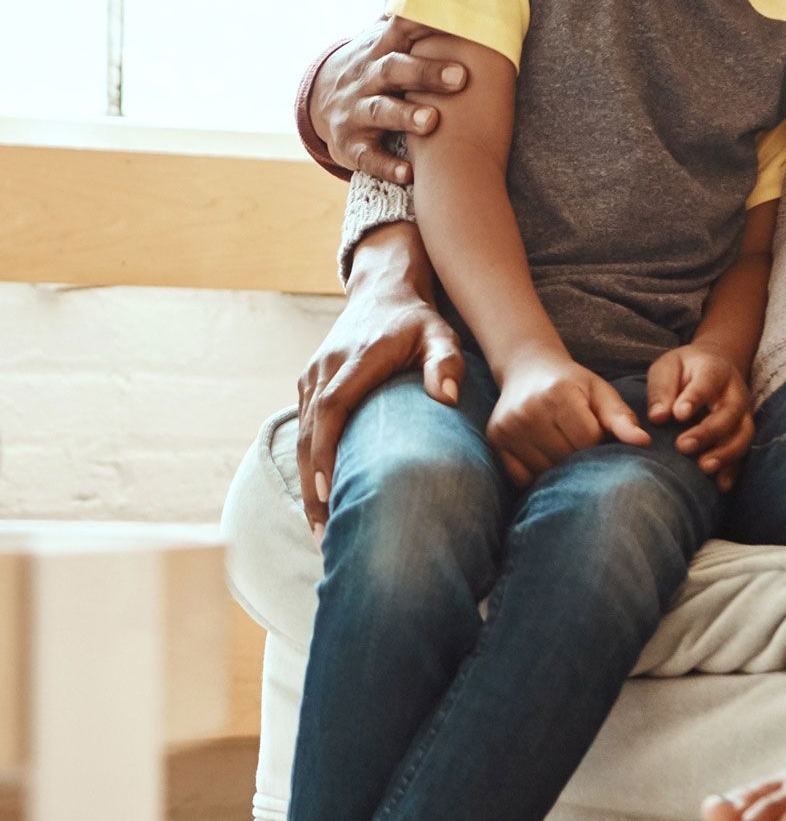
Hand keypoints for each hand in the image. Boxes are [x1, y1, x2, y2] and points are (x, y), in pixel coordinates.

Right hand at [298, 225, 463, 529]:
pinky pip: (301, 427)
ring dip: (306, 480)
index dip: (326, 450)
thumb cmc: (418, 319)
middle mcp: (326, 366)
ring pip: (300, 434)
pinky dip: (306, 461)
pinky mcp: (309, 381)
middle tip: (323, 531)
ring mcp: (313, 374)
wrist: (384, 289)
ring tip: (318, 527)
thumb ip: (447, 361)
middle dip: (312, 484)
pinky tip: (317, 495)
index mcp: (357, 358)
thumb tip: (450, 398)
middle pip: (308, 432)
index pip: (333, 407)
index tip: (326, 492)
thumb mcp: (441, 333)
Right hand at [312, 16, 470, 182]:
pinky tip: (409, 174)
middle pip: (394, 70)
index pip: (401, 29)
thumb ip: (415, 17)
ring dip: (405, 116)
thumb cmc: (373, 66)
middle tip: (461, 77)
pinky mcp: (349, 144)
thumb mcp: (386, 40)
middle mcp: (366, 77)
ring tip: (431, 122)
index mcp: (381, 49)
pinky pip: (367, 157)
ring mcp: (354, 111)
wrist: (319, 101)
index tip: (455, 18)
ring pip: (379, 111)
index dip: (424, 21)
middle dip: (426, 73)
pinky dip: (387, 165)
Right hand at [487, 357, 648, 487]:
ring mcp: (508, 425)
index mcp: (559, 393)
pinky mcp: (495, 438)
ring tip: (561, 444)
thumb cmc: (573, 384)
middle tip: (579, 440)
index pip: (588, 440)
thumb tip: (643, 443)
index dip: (598, 442)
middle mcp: (529, 409)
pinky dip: (535, 472)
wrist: (529, 369)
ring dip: (558, 466)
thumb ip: (622, 418)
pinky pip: (521, 476)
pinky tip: (543, 452)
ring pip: (544, 470)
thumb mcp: (600, 393)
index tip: (596, 432)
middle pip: (565, 457)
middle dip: (580, 456)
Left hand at [646, 343, 754, 489]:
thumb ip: (662, 389)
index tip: (679, 414)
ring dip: (725, 453)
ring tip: (704, 467)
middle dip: (708, 432)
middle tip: (683, 446)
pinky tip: (721, 486)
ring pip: (743, 435)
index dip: (694, 398)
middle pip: (729, 413)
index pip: (707, 383)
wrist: (715, 366)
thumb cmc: (684, 369)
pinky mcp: (742, 433)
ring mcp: (743, 415)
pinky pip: (744, 454)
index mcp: (715, 370)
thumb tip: (658, 417)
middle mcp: (735, 393)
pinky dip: (734, 470)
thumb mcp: (667, 367)